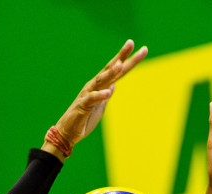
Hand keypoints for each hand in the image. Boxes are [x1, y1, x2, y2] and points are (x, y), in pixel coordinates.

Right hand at [48, 40, 148, 155]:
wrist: (68, 132)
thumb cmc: (84, 119)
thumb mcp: (100, 106)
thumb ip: (107, 94)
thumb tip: (114, 85)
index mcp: (101, 86)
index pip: (117, 71)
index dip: (129, 60)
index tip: (143, 49)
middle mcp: (94, 86)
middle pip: (110, 69)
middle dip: (121, 56)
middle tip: (131, 43)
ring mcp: (88, 94)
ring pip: (101, 81)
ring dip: (110, 72)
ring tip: (120, 64)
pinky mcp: (82, 106)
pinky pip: (92, 99)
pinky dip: (100, 95)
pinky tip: (108, 91)